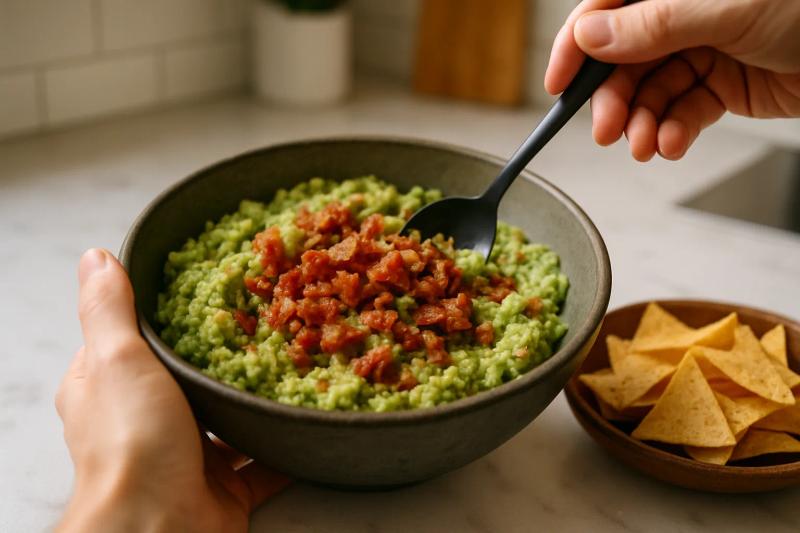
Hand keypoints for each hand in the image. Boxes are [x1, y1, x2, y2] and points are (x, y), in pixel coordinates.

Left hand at [55, 249, 288, 531]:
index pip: (133, 340)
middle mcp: (147, 423)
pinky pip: (263, 458)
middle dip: (223, 351)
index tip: (207, 285)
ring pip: (228, 416)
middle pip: (188, 377)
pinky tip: (306, 411)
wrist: (158, 528)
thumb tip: (94, 256)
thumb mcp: (115, 360)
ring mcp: (188, 455)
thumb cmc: (131, 442)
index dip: (164, 313)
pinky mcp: (225, 486)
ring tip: (294, 355)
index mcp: (110, 391)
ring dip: (256, 395)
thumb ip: (108, 308)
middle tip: (264, 314)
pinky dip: (284, 440)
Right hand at [545, 0, 799, 160]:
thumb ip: (654, 23)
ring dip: (640, 124)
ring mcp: (700, 49)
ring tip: (643, 146)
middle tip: (606, 132)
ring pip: (648, 92)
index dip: (576, 48)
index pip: (606, 11)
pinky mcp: (719, 84)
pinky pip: (680, 110)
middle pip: (622, 60)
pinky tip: (670, 143)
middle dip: (612, 100)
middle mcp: (680, 15)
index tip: (558, 85)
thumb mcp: (727, 7)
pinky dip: (671, 131)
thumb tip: (591, 35)